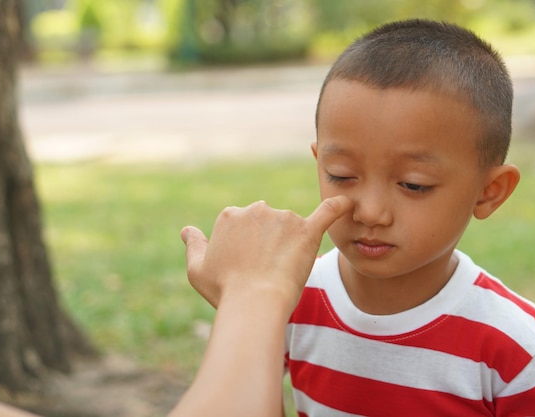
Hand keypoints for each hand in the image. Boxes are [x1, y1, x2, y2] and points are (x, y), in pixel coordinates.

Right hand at [181, 196, 352, 310]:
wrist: (254, 303)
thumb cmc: (224, 290)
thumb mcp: (197, 270)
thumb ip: (194, 246)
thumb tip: (187, 230)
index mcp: (230, 215)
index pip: (242, 226)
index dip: (246, 249)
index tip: (247, 267)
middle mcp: (256, 209)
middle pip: (267, 223)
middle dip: (268, 244)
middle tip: (265, 271)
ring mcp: (283, 218)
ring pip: (290, 227)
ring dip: (289, 244)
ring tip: (282, 272)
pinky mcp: (307, 231)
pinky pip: (327, 212)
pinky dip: (338, 207)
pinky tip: (348, 203)